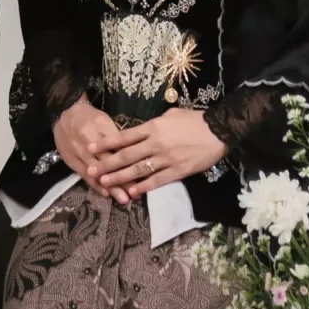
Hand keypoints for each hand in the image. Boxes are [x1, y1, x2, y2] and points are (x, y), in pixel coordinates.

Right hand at [52, 97, 126, 198]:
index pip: (119, 148)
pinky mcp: (71, 161)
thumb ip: (117, 135)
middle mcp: (90, 142)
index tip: (144, 174)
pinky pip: (84, 175)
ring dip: (111, 187)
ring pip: (98, 172)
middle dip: (123, 179)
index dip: (131, 162)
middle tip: (136, 193)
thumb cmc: (88, 116)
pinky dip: (96, 186)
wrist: (63, 114)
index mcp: (101, 128)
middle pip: (109, 162)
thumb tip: (133, 151)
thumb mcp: (104, 119)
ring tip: (123, 199)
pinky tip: (106, 194)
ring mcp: (79, 153)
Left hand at [85, 108, 223, 198]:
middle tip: (92, 171)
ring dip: (120, 178)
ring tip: (106, 184)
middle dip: (107, 163)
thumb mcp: (171, 115)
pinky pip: (157, 181)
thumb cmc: (194, 120)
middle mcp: (156, 143)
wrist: (217, 130)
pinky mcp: (177, 171)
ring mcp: (166, 159)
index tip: (91, 148)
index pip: (124, 136)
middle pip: (127, 155)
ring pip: (138, 170)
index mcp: (153, 128)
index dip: (107, 143)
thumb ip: (155, 124)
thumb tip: (143, 130)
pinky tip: (132, 193)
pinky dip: (143, 187)